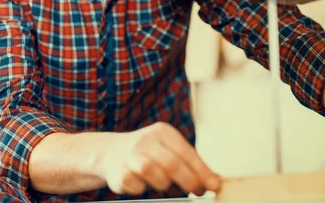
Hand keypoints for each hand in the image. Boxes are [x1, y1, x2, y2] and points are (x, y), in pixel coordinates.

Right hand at [96, 122, 220, 195]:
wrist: (111, 152)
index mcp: (162, 132)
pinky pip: (136, 185)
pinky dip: (143, 189)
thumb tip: (214, 181)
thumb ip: (189, 163)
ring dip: (164, 184)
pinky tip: (142, 184)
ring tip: (164, 184)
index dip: (202, 171)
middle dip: (189, 181)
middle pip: (172, 164)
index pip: (187, 152)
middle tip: (198, 192)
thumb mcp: (168, 149)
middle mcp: (145, 140)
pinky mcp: (118, 171)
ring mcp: (130, 155)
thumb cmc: (148, 153)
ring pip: (154, 173)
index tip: (213, 185)